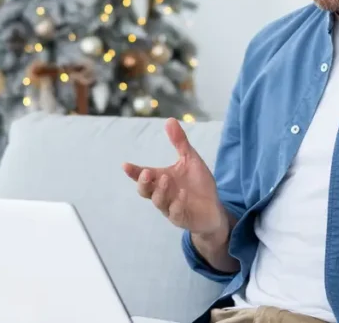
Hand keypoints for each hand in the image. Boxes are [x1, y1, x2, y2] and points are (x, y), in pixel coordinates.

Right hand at [122, 118, 226, 235]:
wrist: (213, 208)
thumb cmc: (198, 184)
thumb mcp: (190, 160)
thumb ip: (179, 142)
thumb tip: (169, 120)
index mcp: (161, 179)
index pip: (143, 176)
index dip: (133, 172)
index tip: (125, 165)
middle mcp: (162, 194)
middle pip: (145, 191)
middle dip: (143, 182)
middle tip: (147, 172)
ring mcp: (171, 207)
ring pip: (158, 202)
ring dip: (160, 190)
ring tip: (167, 179)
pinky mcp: (182, 218)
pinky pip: (175, 213)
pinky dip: (177, 204)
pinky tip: (182, 194)